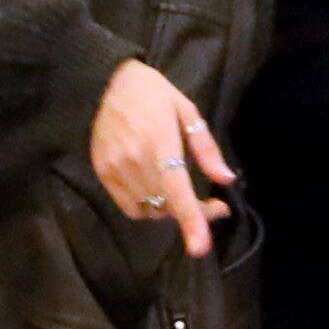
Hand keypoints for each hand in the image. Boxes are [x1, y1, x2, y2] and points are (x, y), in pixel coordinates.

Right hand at [89, 56, 230, 257]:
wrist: (105, 80)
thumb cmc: (152, 93)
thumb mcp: (186, 110)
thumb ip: (206, 147)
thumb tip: (226, 179)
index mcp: (159, 143)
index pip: (177, 192)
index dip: (190, 221)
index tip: (200, 247)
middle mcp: (134, 161)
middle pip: (167, 207)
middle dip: (194, 213)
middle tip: (212, 205)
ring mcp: (115, 169)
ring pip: (150, 211)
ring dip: (170, 210)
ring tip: (180, 192)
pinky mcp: (103, 173)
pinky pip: (131, 207)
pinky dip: (148, 207)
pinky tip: (156, 189)